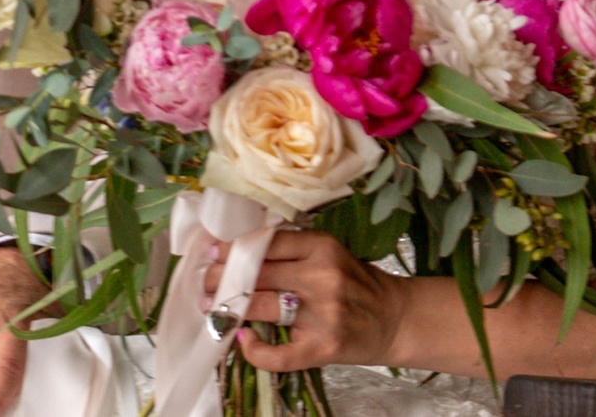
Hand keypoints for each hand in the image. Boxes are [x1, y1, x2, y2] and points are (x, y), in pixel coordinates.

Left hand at [202, 230, 407, 371]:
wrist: (394, 318)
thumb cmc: (356, 284)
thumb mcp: (330, 255)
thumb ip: (293, 251)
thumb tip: (238, 251)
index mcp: (322, 247)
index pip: (266, 243)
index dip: (233, 249)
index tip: (211, 253)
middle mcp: (322, 277)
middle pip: (258, 274)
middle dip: (221, 278)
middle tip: (201, 281)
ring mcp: (323, 314)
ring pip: (261, 307)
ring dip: (228, 309)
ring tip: (210, 308)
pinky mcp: (323, 347)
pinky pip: (278, 353)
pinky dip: (255, 350)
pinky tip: (244, 341)